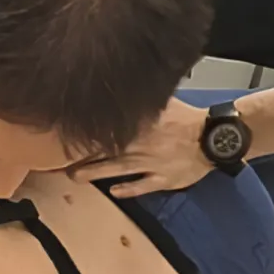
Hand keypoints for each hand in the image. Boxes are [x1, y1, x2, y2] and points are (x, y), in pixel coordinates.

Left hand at [71, 97, 209, 196]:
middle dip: (81, 157)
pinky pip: (142, 186)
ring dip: (95, 174)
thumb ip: (142, 99)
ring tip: (75, 178)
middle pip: (104, 152)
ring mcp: (150, 165)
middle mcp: (139, 145)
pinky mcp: (163, 179)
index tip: (63, 135)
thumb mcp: (162, 102)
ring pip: (117, 170)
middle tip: (59, 162)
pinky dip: (127, 190)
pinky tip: (114, 192)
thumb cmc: (188, 118)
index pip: (104, 129)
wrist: (213, 138)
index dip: (83, 132)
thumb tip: (121, 81)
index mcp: (137, 126)